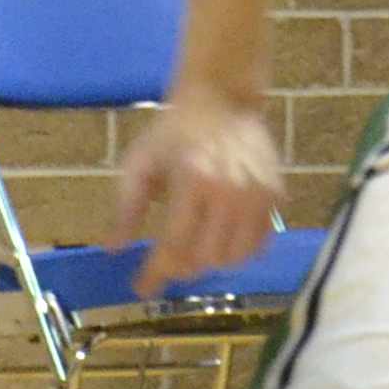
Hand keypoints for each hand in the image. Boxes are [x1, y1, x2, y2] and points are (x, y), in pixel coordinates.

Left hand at [116, 87, 285, 293]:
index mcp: (192, 181)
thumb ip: (125, 208)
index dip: (154, 273)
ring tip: (194, 245)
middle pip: (203, 260)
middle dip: (180, 265)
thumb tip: (112, 250)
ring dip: (209, 261)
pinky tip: (220, 238)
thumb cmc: (173, 132)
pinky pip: (257, 247)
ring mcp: (257, 197)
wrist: (222, 100)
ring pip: (232, 259)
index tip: (141, 288)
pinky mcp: (276, 198)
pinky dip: (236, 252)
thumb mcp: (139, 163)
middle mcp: (229, 193)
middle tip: (166, 258)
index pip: (172, 246)